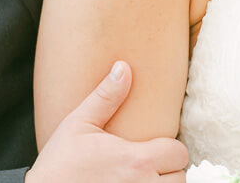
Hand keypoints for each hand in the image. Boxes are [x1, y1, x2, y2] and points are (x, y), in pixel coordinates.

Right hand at [28, 61, 188, 182]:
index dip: (170, 149)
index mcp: (135, 159)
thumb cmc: (59, 164)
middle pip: (180, 178)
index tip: (154, 148)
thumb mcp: (79, 124)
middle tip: (149, 165)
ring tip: (142, 177)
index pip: (179, 153)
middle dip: (169, 170)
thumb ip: (106, 96)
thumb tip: (123, 67)